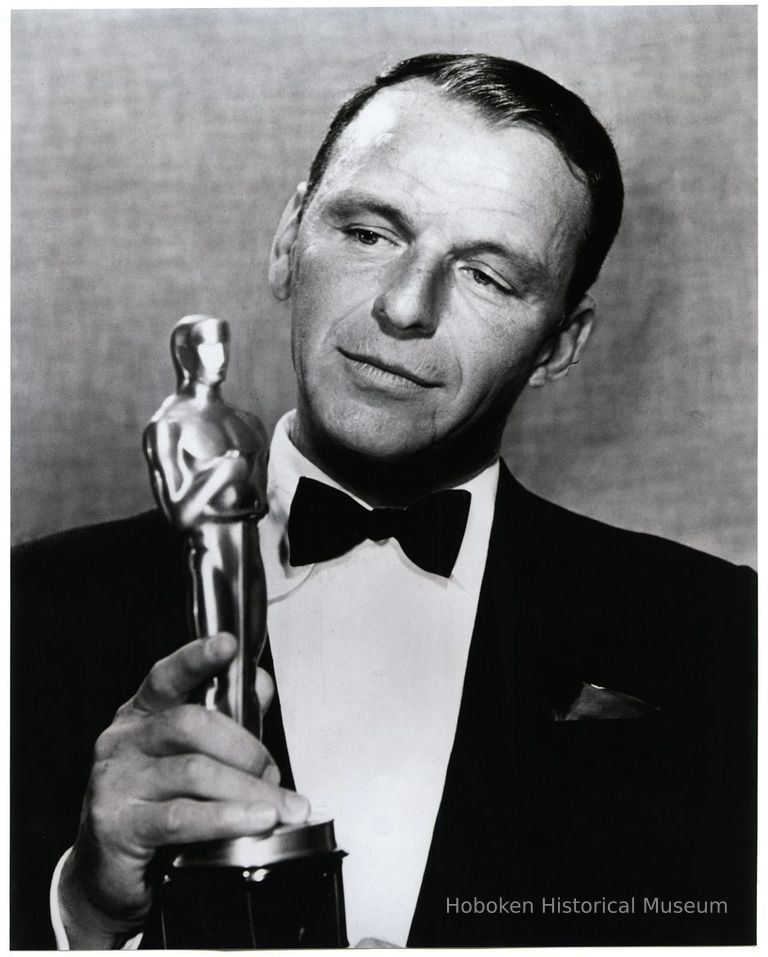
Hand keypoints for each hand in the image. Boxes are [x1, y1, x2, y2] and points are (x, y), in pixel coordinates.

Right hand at [58, 634, 309, 948]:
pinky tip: (254, 821)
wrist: (105, 872)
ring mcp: (116, 781)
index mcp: (141, 714)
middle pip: (191, 724)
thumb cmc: (154, 804)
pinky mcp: (118, 825)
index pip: (167, 676)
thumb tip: (260, 682)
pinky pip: (182, 817)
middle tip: (274, 775)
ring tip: (279, 806)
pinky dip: (226, 818)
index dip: (197, 658)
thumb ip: (228, 717)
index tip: (227, 644)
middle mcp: (123, 740)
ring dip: (247, 790)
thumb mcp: (190, 755)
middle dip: (246, 749)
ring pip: (193, 772)